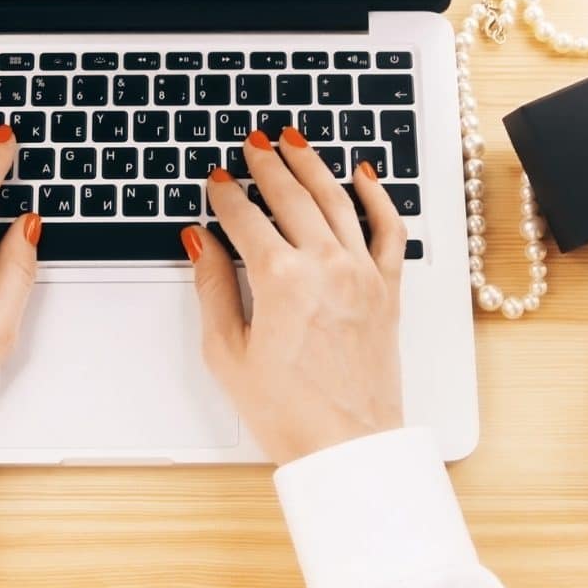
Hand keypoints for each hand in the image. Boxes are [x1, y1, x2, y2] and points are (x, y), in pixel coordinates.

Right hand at [181, 128, 406, 464]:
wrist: (346, 445)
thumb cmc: (288, 411)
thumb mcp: (228, 351)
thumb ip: (212, 288)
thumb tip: (199, 244)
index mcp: (280, 279)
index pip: (244, 218)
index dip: (225, 195)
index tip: (216, 182)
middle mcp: (325, 265)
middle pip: (291, 196)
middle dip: (267, 164)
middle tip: (253, 144)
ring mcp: (362, 273)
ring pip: (336, 199)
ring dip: (312, 165)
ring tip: (295, 142)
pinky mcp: (387, 288)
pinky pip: (387, 228)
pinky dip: (376, 196)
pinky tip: (363, 175)